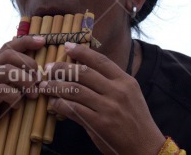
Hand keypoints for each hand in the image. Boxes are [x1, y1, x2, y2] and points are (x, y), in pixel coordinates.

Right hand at [0, 36, 44, 154]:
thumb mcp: (8, 94)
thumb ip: (17, 81)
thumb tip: (40, 71)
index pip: (7, 47)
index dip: (25, 41)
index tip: (42, 41)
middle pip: (8, 55)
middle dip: (28, 62)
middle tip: (38, 77)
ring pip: (6, 71)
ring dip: (25, 80)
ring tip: (33, 94)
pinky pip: (2, 90)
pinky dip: (15, 96)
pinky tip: (17, 106)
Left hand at [39, 42, 164, 154]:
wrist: (146, 147)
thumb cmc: (136, 120)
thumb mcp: (130, 95)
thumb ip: (111, 82)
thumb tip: (85, 70)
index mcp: (125, 81)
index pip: (100, 60)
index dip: (82, 51)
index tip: (67, 46)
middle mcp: (117, 91)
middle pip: (84, 72)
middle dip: (62, 68)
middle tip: (49, 67)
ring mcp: (108, 107)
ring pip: (75, 90)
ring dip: (55, 86)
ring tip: (44, 85)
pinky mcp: (99, 124)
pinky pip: (73, 109)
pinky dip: (59, 104)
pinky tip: (53, 103)